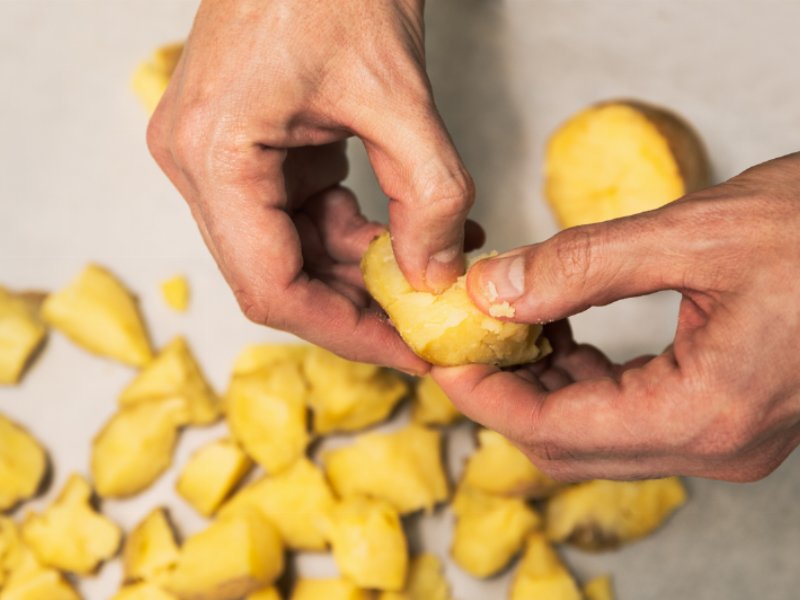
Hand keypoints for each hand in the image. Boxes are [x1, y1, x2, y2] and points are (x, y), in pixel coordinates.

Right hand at [146, 0, 472, 371]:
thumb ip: (429, 196)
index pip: (270, 286)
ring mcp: (222, 158)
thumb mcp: (400, 95)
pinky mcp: (252, 150)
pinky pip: (302, 217)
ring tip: (439, 272)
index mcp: (214, 154)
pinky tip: (416, 235)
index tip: (407, 350)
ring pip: (294, 252)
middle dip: (360, 306)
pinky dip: (358, 235)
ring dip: (366, 271)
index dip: (344, 331)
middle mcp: (201, 164)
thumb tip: (437, 276)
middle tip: (428, 324)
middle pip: (279, 276)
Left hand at [434, 153, 799, 481]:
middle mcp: (715, 443)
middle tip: (461, 335)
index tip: (439, 354)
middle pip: (566, 443)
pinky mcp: (723, 412)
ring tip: (504, 322)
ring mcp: (722, 435)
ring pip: (592, 432)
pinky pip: (626, 412)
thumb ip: (583, 267)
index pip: (555, 430)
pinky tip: (557, 328)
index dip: (483, 395)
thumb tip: (494, 289)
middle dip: (503, 391)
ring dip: (539, 383)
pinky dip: (579, 376)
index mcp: (708, 412)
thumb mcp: (696, 233)